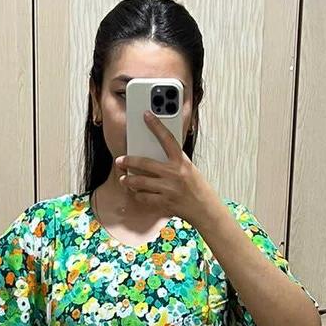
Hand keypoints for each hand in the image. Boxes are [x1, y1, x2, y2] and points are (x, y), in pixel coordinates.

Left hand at [115, 110, 216, 225]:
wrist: (205, 209)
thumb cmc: (197, 188)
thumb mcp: (189, 169)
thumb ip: (174, 161)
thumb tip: (156, 155)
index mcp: (181, 162)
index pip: (167, 138)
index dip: (156, 125)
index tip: (146, 115)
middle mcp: (174, 173)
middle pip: (145, 163)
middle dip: (128, 161)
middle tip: (119, 160)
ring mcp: (168, 189)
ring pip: (141, 182)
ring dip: (129, 180)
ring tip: (123, 179)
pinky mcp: (165, 202)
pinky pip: (145, 197)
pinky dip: (138, 195)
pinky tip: (136, 193)